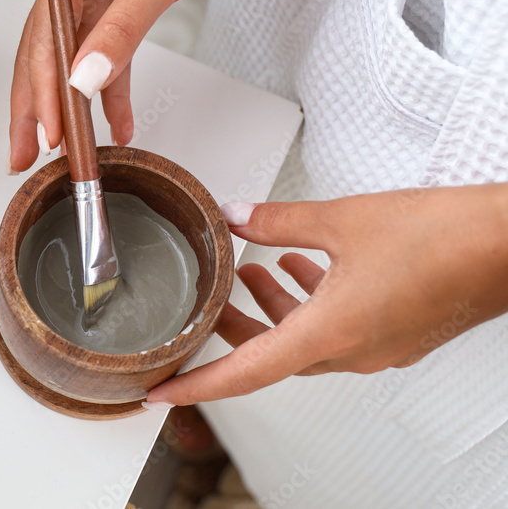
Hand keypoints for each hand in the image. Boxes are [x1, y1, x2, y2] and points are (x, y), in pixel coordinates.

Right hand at [7, 0, 287, 172]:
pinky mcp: (117, 7)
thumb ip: (122, 30)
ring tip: (60, 152)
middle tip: (22, 156)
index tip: (47, 132)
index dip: (43, 91)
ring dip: (67, 108)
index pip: (44, 39)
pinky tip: (116, 124)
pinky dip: (110, 93)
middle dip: (34, 110)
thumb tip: (86, 78)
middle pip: (43, 55)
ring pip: (70, 63)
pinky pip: (106, 58)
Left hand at [144, 183, 507, 406]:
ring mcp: (377, 347)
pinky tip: (303, 268)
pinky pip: (335, 328)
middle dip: (234, 329)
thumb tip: (238, 216)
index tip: (162, 391)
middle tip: (209, 304)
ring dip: (273, 310)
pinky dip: (309, 304)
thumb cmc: (445, 237)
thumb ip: (279, 221)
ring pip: (304, 339)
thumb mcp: (342, 219)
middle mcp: (352, 351)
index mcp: (330, 334)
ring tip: (253, 274)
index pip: (245, 372)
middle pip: (272, 354)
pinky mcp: (396, 332)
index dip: (197, 385)